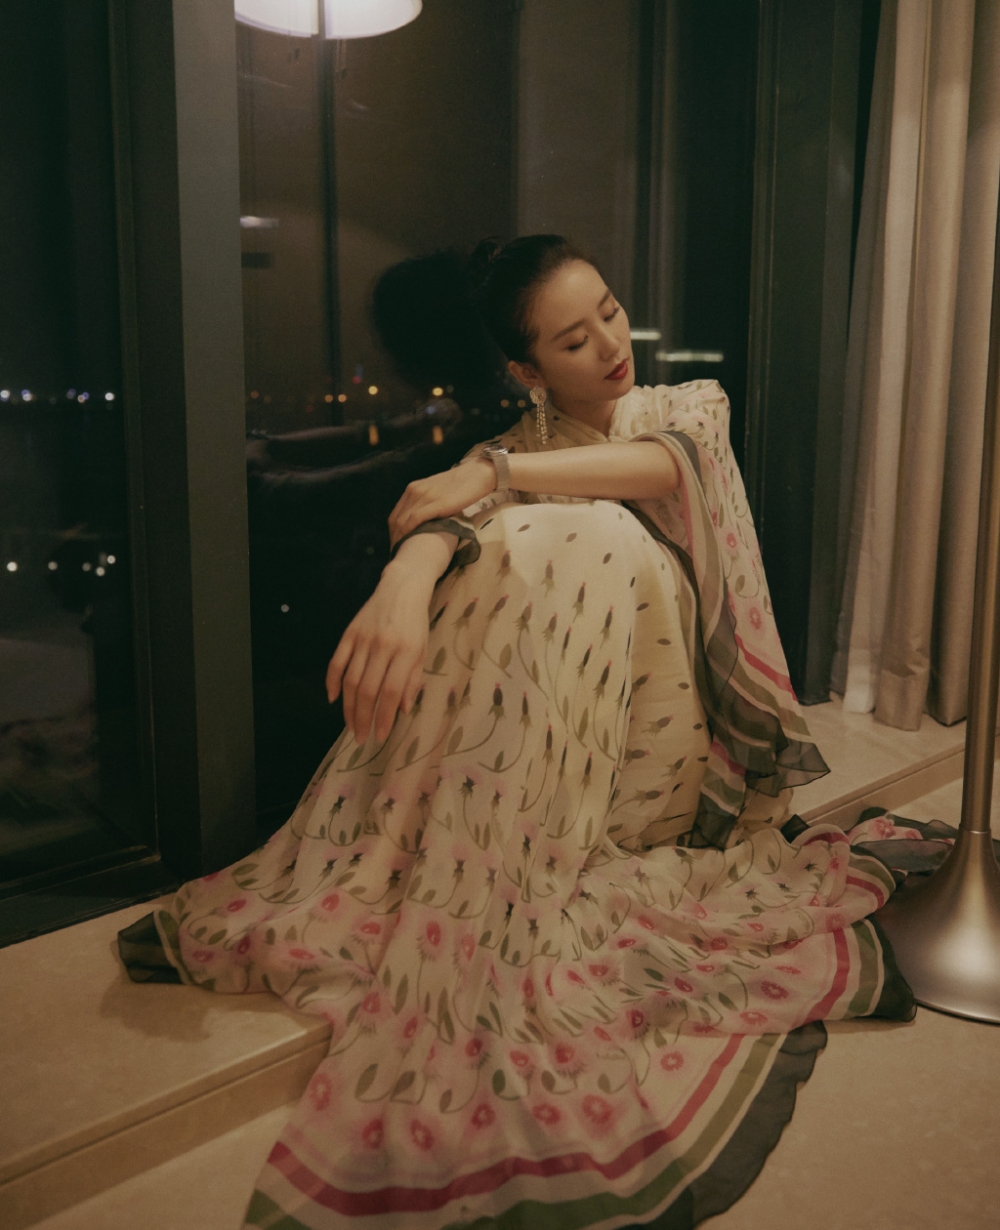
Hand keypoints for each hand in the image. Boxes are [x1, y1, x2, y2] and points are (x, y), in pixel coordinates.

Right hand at [325, 561, 433, 743]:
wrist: (402, 588)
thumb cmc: (416, 623)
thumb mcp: (423, 651)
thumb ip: (412, 680)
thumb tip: (402, 710)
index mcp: (406, 652)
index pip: (391, 691)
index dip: (383, 717)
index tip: (379, 736)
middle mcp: (383, 646)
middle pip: (368, 689)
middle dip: (363, 718)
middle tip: (360, 738)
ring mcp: (363, 639)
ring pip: (351, 680)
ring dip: (349, 707)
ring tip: (350, 726)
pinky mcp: (349, 633)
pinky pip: (336, 662)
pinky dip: (332, 682)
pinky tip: (333, 699)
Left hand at [388, 458, 495, 546]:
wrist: (476, 475)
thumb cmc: (460, 486)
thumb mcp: (436, 493)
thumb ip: (427, 504)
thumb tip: (424, 523)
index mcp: (413, 488)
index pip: (395, 514)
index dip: (393, 532)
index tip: (396, 545)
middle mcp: (414, 491)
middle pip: (395, 520)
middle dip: (394, 538)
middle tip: (397, 553)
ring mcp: (423, 497)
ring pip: (402, 521)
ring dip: (400, 539)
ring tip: (402, 553)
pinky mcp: (434, 503)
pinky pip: (414, 520)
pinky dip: (408, 533)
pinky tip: (409, 544)